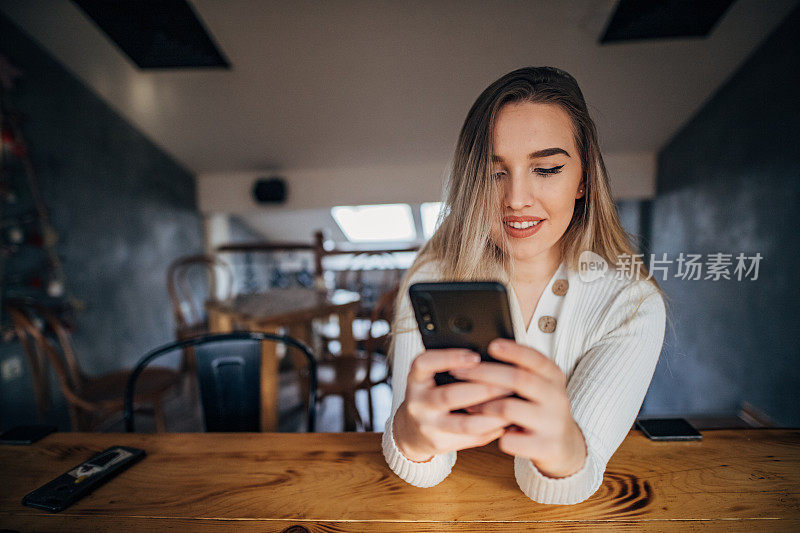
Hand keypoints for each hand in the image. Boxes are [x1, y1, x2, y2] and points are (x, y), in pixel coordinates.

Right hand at [393, 348, 512, 461]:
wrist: (411, 431)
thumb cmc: (429, 396)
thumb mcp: (430, 377)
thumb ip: (452, 368)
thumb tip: (491, 359)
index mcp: (415, 380)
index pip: (425, 364)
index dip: (449, 358)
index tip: (475, 357)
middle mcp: (417, 403)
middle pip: (449, 395)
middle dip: (483, 389)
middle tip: (510, 382)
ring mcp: (427, 426)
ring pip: (465, 423)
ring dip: (493, 414)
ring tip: (513, 404)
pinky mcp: (440, 443)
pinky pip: (471, 438)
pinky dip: (492, 429)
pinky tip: (507, 421)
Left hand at [451, 338, 587, 477]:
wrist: (565, 445)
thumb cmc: (540, 409)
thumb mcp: (538, 386)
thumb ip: (519, 371)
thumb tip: (480, 357)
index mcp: (554, 378)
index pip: (535, 358)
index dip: (513, 351)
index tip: (491, 345)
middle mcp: (557, 398)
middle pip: (518, 379)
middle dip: (483, 373)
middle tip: (458, 372)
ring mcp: (553, 423)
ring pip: (509, 408)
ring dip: (484, 406)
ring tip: (469, 406)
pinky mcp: (547, 447)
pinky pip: (511, 439)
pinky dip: (495, 435)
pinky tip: (488, 431)